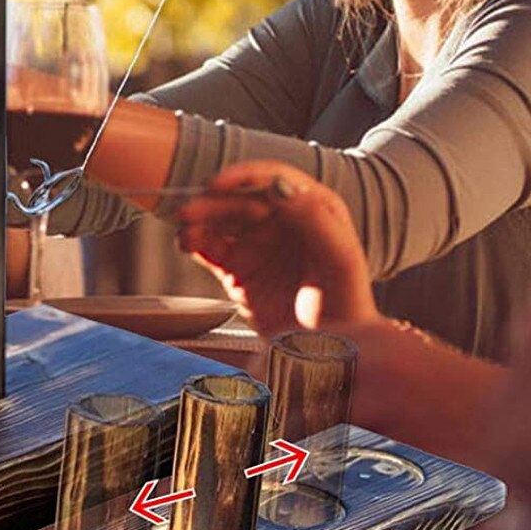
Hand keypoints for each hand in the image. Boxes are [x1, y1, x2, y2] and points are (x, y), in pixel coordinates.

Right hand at [174, 159, 378, 335]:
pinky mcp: (239, 269)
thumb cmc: (345, 307)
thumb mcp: (340, 260)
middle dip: (213, 202)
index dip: (244, 177)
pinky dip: (195, 242)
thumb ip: (316, 220)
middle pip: (240, 200)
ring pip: (221, 221)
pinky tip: (186, 243)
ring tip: (185, 229)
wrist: (331, 352)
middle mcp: (282, 222)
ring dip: (200, 220)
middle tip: (190, 210)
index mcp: (311, 209)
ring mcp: (258, 244)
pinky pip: (211, 248)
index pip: (273, 180)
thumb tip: (284, 186)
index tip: (219, 183)